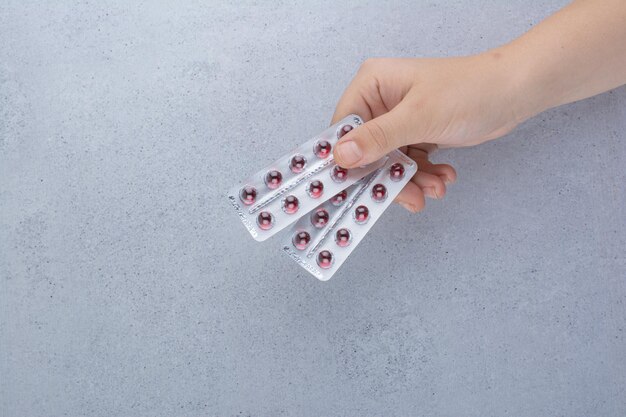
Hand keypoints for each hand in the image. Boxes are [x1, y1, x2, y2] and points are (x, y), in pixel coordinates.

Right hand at [331, 53, 525, 211]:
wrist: (514, 93)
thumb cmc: (470, 91)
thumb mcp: (420, 117)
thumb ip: (379, 138)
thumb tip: (342, 156)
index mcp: (373, 84)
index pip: (344, 127)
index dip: (346, 159)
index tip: (352, 187)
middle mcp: (381, 101)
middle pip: (366, 151)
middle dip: (388, 176)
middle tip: (407, 197)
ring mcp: (399, 119)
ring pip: (389, 163)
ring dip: (411, 181)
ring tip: (434, 189)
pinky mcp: (417, 133)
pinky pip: (409, 163)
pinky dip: (424, 176)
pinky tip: (443, 178)